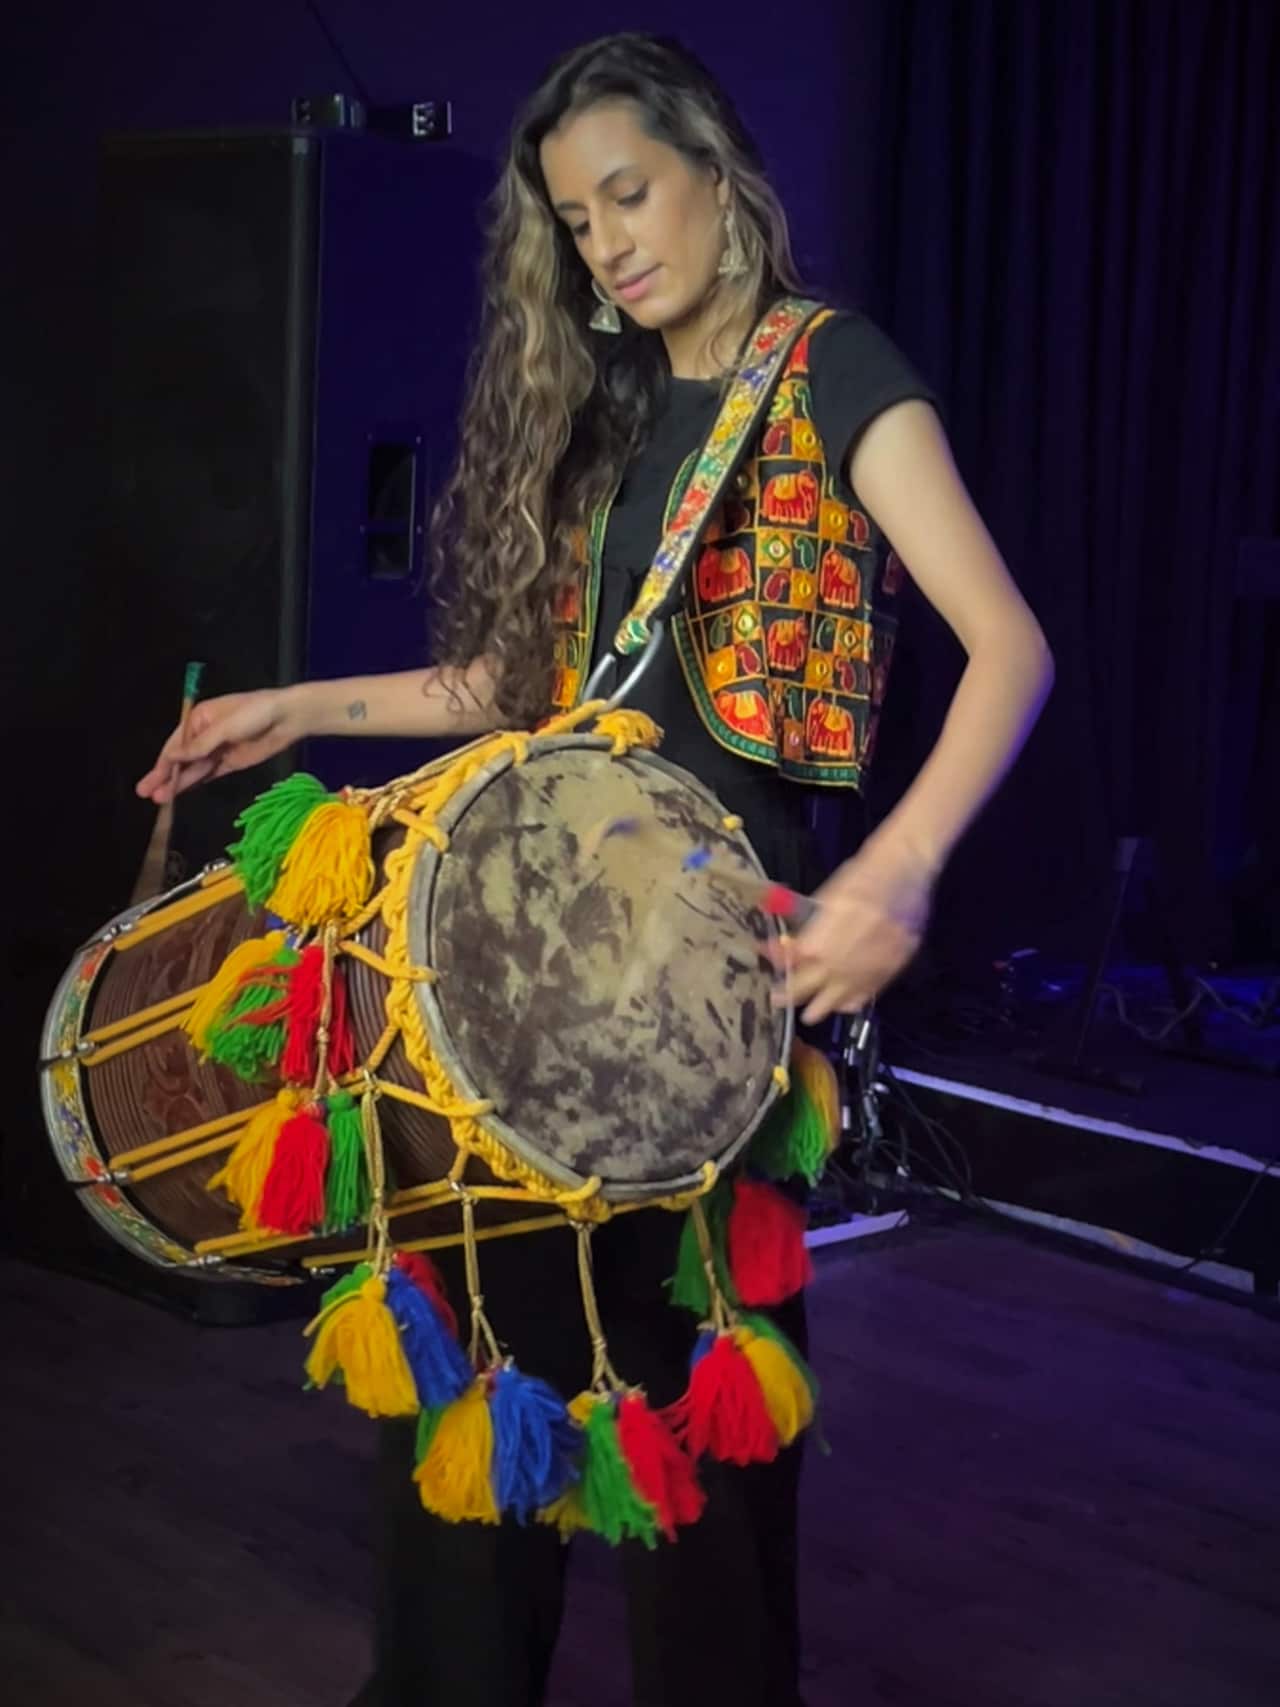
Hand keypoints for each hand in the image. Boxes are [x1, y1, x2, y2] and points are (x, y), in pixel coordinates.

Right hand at [135, 687, 308, 803]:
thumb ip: (200, 746)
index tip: (152, 780)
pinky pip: (208, 774)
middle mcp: (205, 734)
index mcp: (199, 718)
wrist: (288, 718)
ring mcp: (218, 750)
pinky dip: (195, 783)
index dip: (163, 763)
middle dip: (163, 775)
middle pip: (181, 758)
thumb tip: (174, 758)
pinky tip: (181, 792)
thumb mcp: (224, 728)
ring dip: (177, 783)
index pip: (176, 744)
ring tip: (159, 799)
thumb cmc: (254, 713)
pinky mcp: (231, 762)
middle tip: (144, 793)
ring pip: (193, 769)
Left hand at [768, 832, 935, 1023]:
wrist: (902, 874)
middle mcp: (836, 966)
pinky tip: (843, 1004)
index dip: (775, 963)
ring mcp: (863, 974)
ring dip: (818, 1008)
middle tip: (777, 999)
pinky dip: (850, 1003)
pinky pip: (863, 998)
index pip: (788, 964)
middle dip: (788, 994)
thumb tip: (784, 935)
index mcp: (816, 945)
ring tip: (809, 1014)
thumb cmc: (859, 879)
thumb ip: (805, 924)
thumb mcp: (825, 898)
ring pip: (834, 1002)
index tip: (766, 961)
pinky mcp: (887, 973)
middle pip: (806, 989)